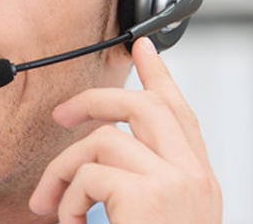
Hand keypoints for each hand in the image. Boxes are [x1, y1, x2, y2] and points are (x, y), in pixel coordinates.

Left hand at [28, 37, 221, 223]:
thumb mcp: (158, 215)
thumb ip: (143, 187)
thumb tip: (98, 168)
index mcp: (198, 181)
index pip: (180, 114)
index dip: (159, 75)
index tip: (142, 47)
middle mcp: (194, 177)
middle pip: (144, 106)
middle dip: (94, 100)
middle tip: (60, 115)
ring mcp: (174, 182)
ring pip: (103, 140)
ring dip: (64, 171)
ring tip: (54, 207)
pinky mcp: (147, 195)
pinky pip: (88, 175)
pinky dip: (67, 201)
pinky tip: (71, 223)